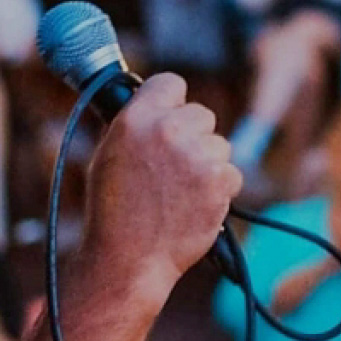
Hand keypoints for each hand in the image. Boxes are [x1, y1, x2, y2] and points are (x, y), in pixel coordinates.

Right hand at [83, 73, 241, 299]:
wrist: (128, 258)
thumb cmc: (113, 211)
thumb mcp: (109, 155)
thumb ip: (135, 126)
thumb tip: (154, 108)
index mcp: (136, 119)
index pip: (171, 83)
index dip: (171, 101)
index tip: (170, 116)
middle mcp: (168, 130)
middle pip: (201, 114)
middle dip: (193, 136)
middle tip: (174, 166)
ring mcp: (197, 155)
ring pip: (219, 145)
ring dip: (207, 164)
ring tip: (179, 192)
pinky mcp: (220, 180)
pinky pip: (231, 173)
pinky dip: (219, 190)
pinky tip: (193, 205)